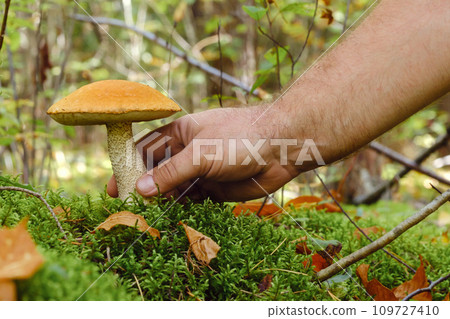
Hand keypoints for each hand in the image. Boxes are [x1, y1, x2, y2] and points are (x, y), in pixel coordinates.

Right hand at [107, 107, 300, 201]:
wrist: (281, 147)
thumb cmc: (240, 137)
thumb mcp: (200, 153)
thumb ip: (170, 172)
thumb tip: (140, 189)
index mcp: (180, 134)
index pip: (145, 150)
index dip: (128, 167)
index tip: (114, 187)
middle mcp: (188, 152)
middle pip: (157, 172)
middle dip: (143, 189)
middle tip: (128, 209)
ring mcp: (200, 170)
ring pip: (173, 188)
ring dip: (161, 202)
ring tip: (146, 218)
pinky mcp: (213, 188)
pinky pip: (191, 200)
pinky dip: (180, 209)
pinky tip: (170, 218)